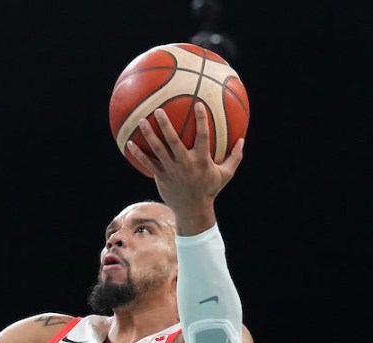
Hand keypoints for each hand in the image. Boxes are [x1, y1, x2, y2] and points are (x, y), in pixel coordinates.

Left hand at [127, 102, 242, 231]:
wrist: (193, 210)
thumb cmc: (210, 189)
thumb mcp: (226, 174)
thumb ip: (235, 156)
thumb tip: (243, 140)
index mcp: (201, 160)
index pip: (203, 136)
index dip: (201, 120)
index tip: (198, 104)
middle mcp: (185, 163)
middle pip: (173, 141)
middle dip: (165, 125)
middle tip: (158, 111)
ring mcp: (171, 170)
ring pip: (158, 150)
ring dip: (149, 135)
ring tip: (141, 121)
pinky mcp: (161, 176)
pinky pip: (148, 163)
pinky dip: (138, 153)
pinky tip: (129, 143)